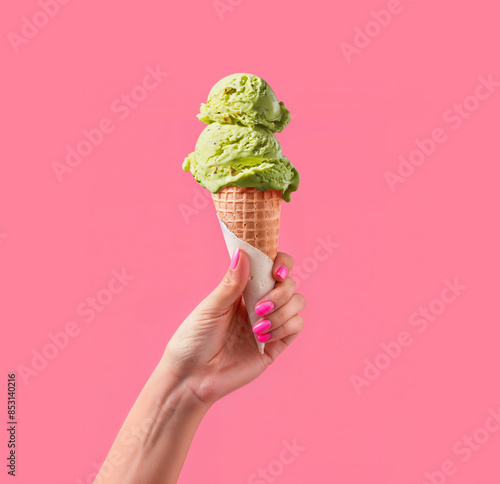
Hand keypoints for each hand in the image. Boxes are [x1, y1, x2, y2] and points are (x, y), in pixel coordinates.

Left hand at [161, 250, 304, 404]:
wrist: (192, 376)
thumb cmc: (194, 339)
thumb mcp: (212, 307)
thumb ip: (232, 282)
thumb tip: (242, 252)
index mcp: (243, 290)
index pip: (272, 267)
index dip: (281, 264)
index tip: (276, 272)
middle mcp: (260, 303)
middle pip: (289, 284)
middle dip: (280, 293)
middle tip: (259, 307)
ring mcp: (270, 323)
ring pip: (297, 303)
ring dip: (282, 312)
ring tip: (257, 327)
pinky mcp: (276, 345)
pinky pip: (296, 327)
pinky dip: (284, 327)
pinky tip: (262, 337)